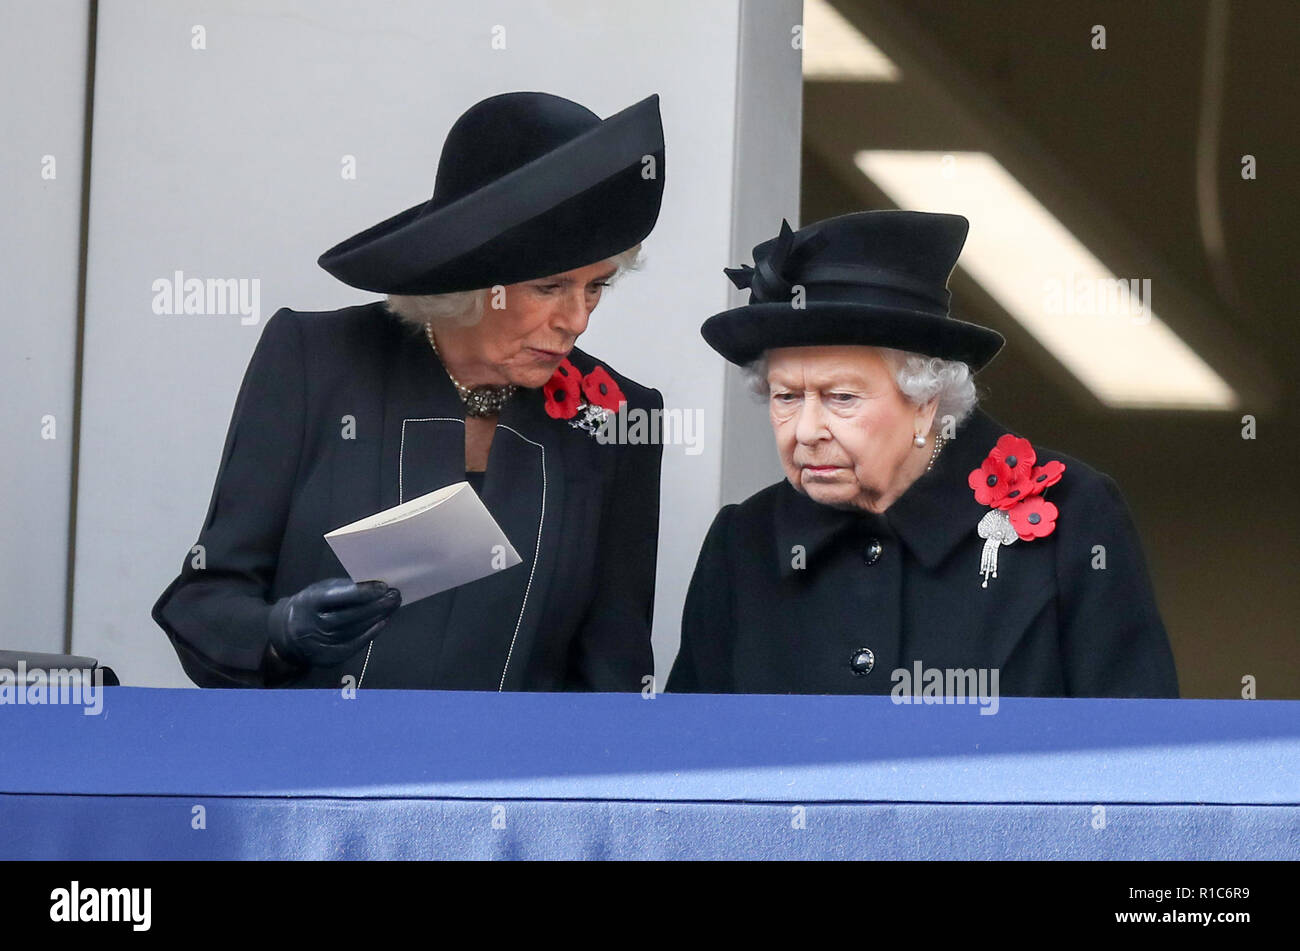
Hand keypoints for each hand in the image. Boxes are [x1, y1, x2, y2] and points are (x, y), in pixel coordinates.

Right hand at [267, 578, 400, 667]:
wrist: (289, 633)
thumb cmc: (312, 606)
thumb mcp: (320, 591)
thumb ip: (343, 589)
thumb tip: (375, 587)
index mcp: (308, 603)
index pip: (337, 597)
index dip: (361, 593)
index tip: (383, 587)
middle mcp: (312, 625)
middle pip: (348, 616)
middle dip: (375, 606)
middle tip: (395, 596)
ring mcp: (319, 644)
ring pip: (354, 630)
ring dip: (376, 617)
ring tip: (392, 605)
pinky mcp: (328, 657)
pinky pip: (353, 644)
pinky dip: (370, 633)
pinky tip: (383, 622)